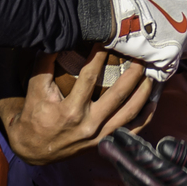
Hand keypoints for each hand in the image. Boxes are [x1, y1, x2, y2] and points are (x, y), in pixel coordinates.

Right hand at [0, 48, 152, 164]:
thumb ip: (45, 62)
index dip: (99, 57)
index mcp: (70, 111)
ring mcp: (99, 136)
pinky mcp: (105, 143)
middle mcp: (88, 125)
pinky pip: (131, 131)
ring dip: (144, 93)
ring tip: (151, 75)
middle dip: (133, 74)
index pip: (89, 77)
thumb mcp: (35, 87)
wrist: (33, 149)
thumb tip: (58, 37)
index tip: (107, 40)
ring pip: (130, 113)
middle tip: (141, 55)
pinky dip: (145, 117)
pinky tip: (153, 102)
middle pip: (118, 96)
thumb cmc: (34, 114)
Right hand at [101, 0, 186, 80]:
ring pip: (184, 54)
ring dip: (172, 53)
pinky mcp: (169, 57)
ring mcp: (181, 41)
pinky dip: (159, 69)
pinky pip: (168, 69)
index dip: (177, 22)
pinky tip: (149, 64)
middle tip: (160, 39)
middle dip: (178, 38)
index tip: (164, 25)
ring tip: (157, 52)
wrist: (114, 10)